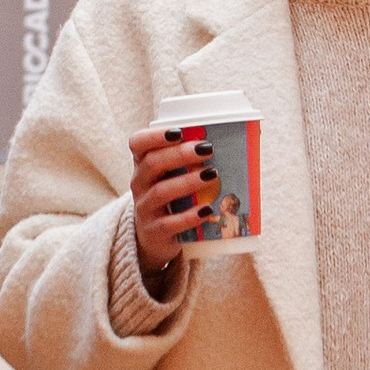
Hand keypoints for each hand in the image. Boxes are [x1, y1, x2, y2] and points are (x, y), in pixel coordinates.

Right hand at [127, 122, 213, 282]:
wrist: (154, 238)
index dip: (155, 135)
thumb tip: (231, 144)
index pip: (138, 143)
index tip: (178, 132)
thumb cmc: (170, 199)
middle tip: (207, 149)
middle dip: (180, 154)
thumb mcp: (171, 178)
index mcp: (143, 165)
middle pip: (152, 164)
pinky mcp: (155, 231)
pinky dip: (190, 216)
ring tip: (212, 175)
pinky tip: (207, 209)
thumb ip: (188, 162)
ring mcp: (145, 208)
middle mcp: (139, 184)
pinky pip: (170, 223)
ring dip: (188, 181)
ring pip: (161, 192)